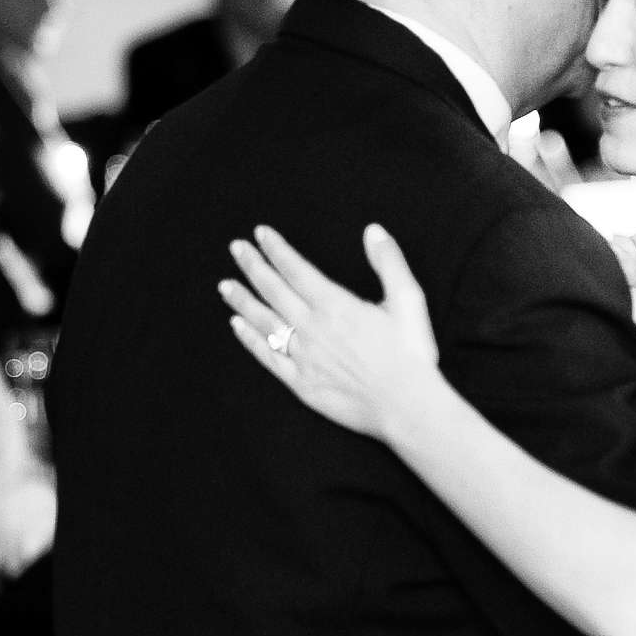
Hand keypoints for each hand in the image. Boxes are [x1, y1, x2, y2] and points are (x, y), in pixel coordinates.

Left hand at [219, 224, 440, 442]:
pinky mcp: (300, 382)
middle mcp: (312, 328)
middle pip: (273, 291)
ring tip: (225, 286)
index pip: (297, 269)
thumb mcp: (409, 299)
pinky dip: (250, 339)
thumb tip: (372, 231)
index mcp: (335, 305)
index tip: (260, 234)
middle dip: (253, 266)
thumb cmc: (410, 352)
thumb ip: (389, 262)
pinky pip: (267, 356)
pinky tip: (237, 326)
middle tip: (236, 248)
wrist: (405, 404)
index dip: (277, 250)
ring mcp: (302, 356)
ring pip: (264, 322)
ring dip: (242, 301)